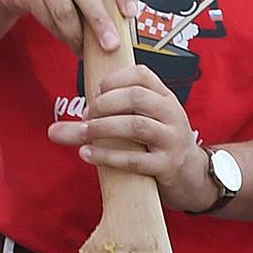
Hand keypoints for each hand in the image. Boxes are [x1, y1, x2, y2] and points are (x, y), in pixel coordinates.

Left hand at [45, 65, 211, 211]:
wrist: (192, 177)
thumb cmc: (159, 145)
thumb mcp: (146, 121)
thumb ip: (115, 115)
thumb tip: (59, 125)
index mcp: (166, 98)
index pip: (142, 74)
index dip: (113, 80)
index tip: (95, 92)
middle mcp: (172, 115)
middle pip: (137, 97)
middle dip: (105, 103)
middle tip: (85, 115)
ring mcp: (172, 141)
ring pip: (136, 126)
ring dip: (102, 128)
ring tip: (80, 133)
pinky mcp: (167, 167)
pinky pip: (135, 160)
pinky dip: (108, 156)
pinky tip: (87, 154)